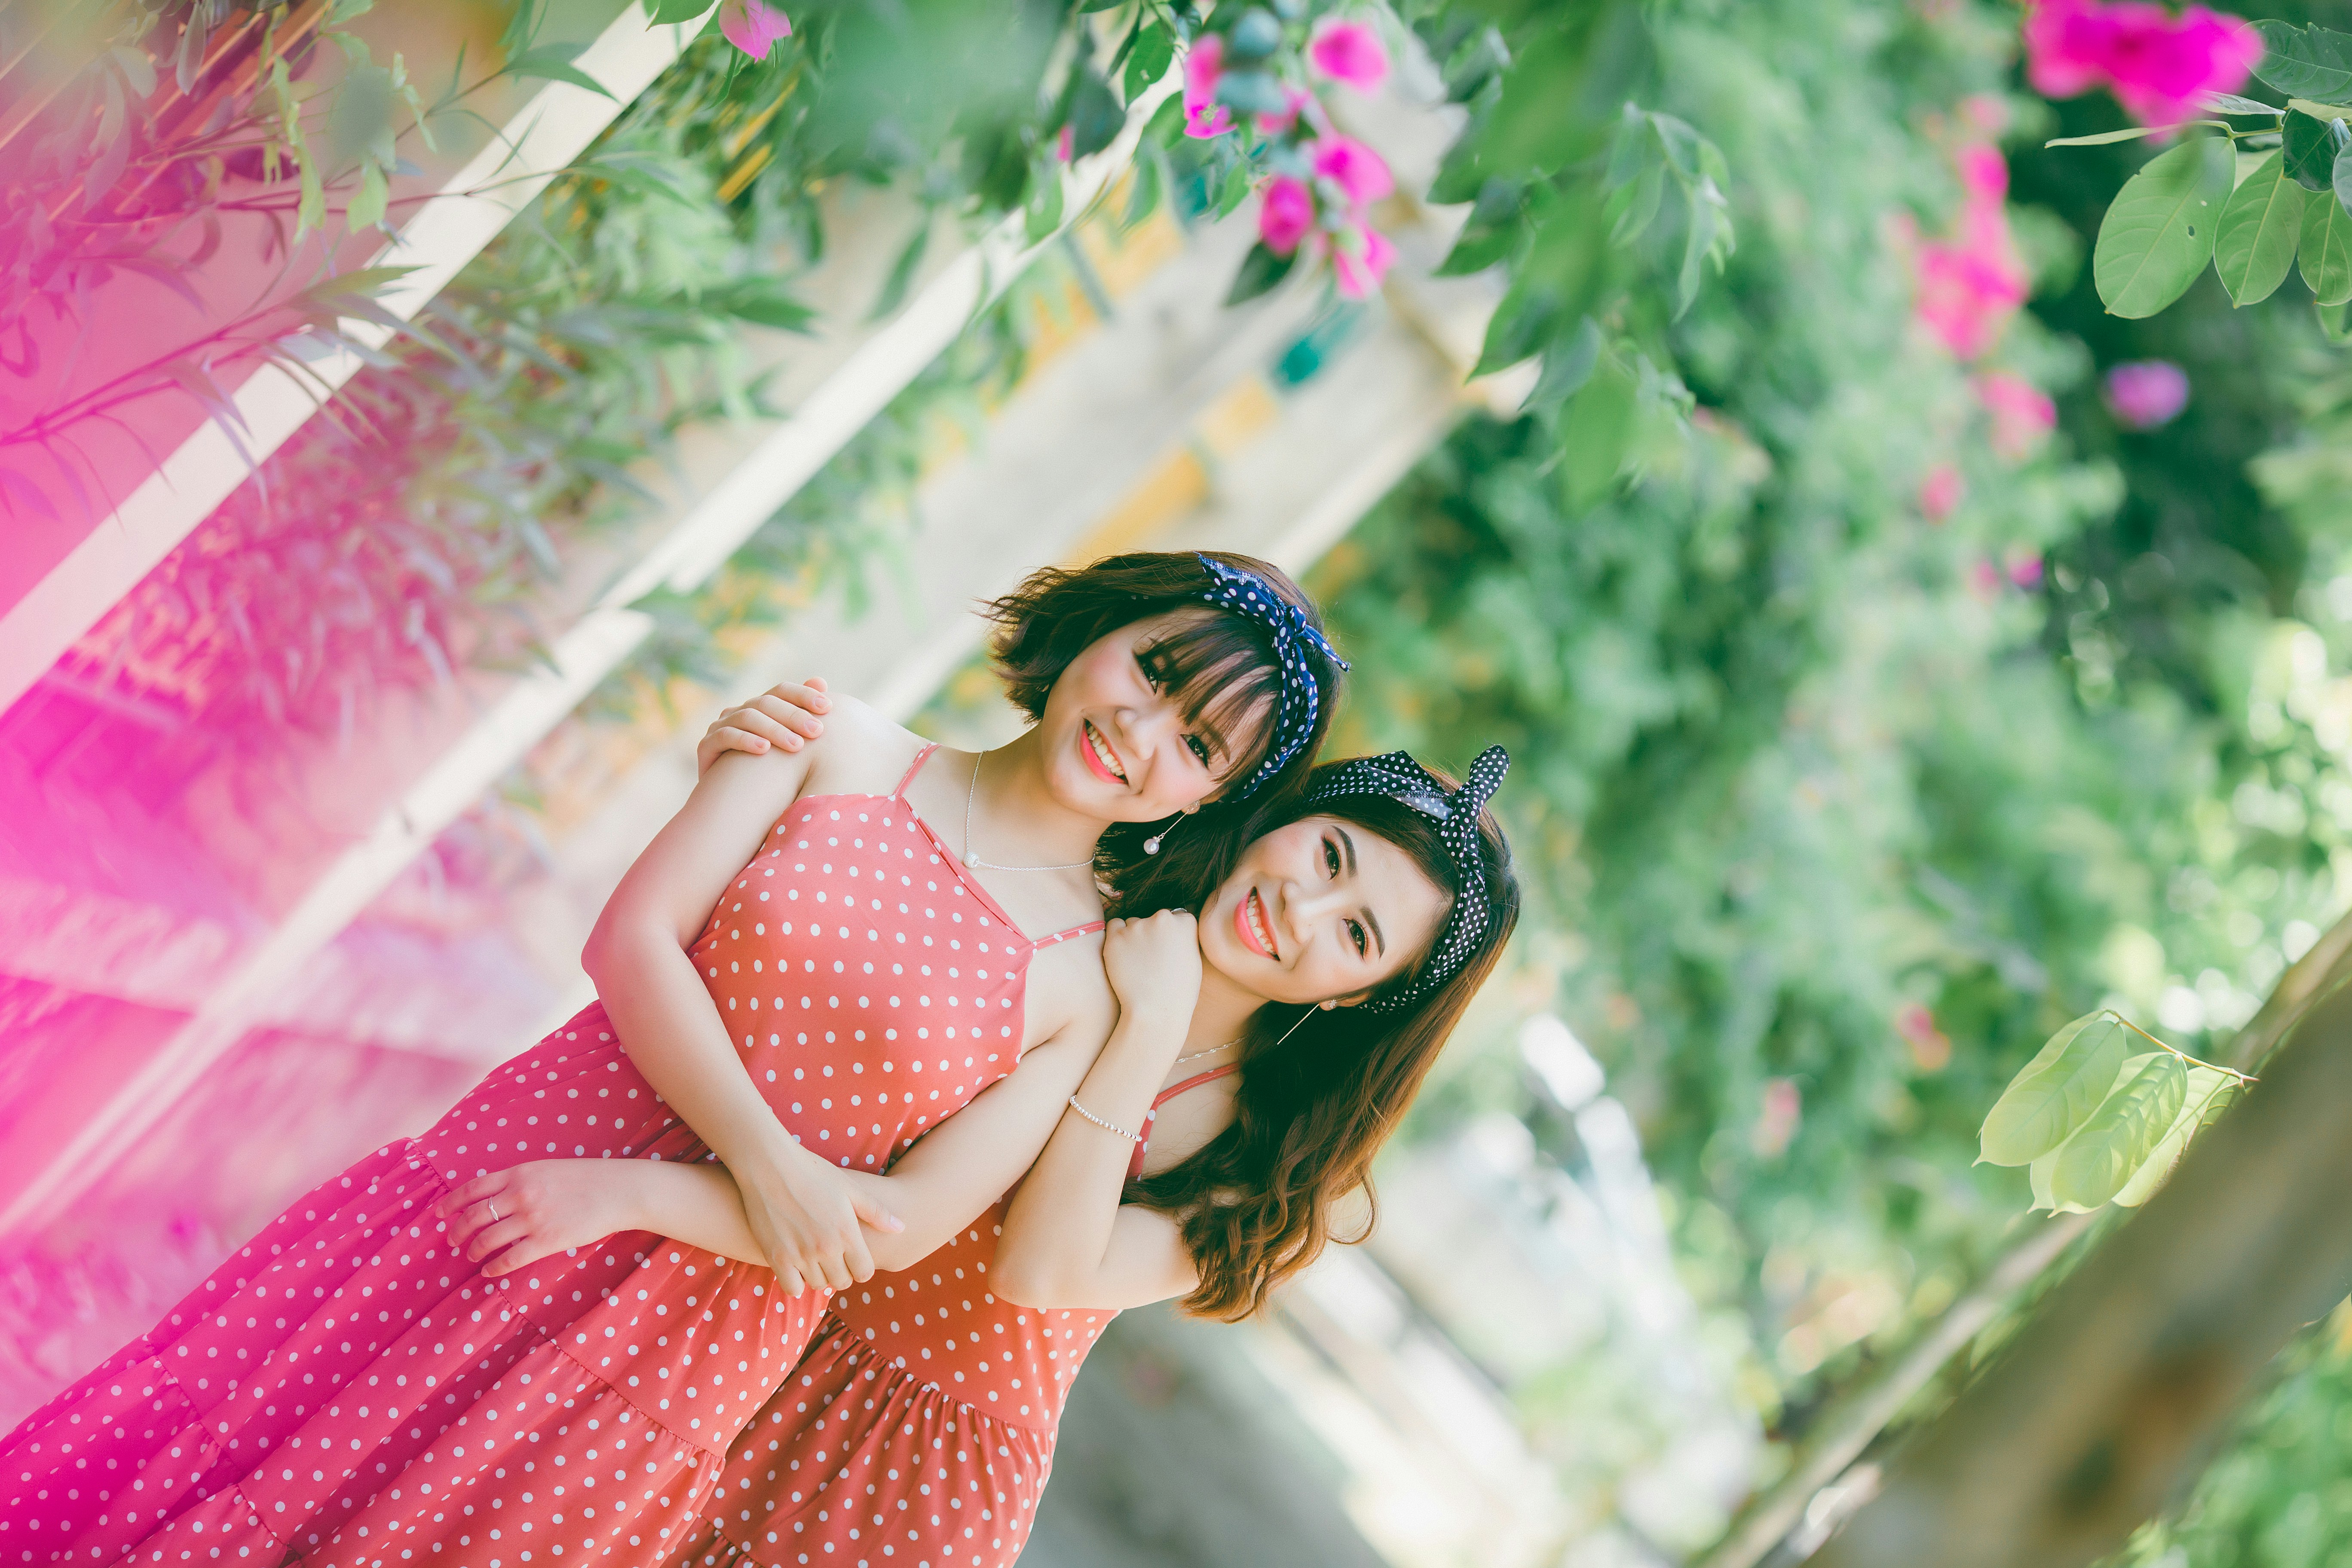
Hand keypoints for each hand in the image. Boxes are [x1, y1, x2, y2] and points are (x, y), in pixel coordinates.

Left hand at [439, 1161, 638, 1278]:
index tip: (440, 1214)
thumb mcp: (547, 1169)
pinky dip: (494, 1267)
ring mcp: (533, 1218)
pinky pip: (509, 1258)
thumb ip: (520, 1180)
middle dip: (457, 1231)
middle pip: (474, 1216)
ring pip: (487, 1239)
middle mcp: (521, 1194)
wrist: (620, 1190)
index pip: (472, 1189)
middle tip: (453, 1241)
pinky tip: (489, 1271)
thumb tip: (494, 1199)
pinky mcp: (547, 1240)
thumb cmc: (586, 1178)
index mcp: (519, 1173)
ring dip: (474, 1250)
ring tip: (472, 1255)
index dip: (450, 1203)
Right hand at [696, 676, 830, 774]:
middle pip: (766, 702)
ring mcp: (720, 727)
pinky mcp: (706, 746)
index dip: (804, 695)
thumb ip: (802, 714)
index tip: (828, 706)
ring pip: (747, 717)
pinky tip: (764, 750)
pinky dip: (746, 741)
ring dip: (774, 730)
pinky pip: (726, 736)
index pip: (782, 690)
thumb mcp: (790, 747)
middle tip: (817, 731)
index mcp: (760, 708)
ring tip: (796, 746)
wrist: (734, 806)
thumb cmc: (770, 775)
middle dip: (794, 716)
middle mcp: (739, 712)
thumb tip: (820, 680)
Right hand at [734, 1137, 902, 1295]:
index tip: (854, 1258)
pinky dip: (796, 1282)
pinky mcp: (776, 1257)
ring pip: (817, 1285)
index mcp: (847, 1233)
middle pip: (842, 1282)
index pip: (865, 1272)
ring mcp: (800, 1254)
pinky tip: (796, 1267)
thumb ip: (876, 1212)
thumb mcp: (850, 1188)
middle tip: (834, 1259)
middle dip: (842, 1273)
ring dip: (819, 1276)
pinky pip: (792, 1288)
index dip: (862, 1268)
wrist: (770, 1165)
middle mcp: (826, 1248)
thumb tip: (901, 1228)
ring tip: (815, 1259)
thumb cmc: (813, 1172)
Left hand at [1101, 909, 1203, 1024]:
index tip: (1170, 950)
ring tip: (1137, 962)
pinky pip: (1114, 926)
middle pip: (1155, 918)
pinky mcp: (1116, 937)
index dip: (1172, 934)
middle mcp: (1162, 918)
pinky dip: (1117, 937)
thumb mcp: (1193, 959)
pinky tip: (1122, 955)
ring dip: (1134, 935)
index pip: (1177, 917)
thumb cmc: (1178, 992)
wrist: (1155, 1011)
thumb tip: (1172, 931)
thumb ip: (1183, 938)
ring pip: (1133, 923)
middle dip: (1153, 932)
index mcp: (1185, 922)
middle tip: (1152, 958)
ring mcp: (1137, 926)